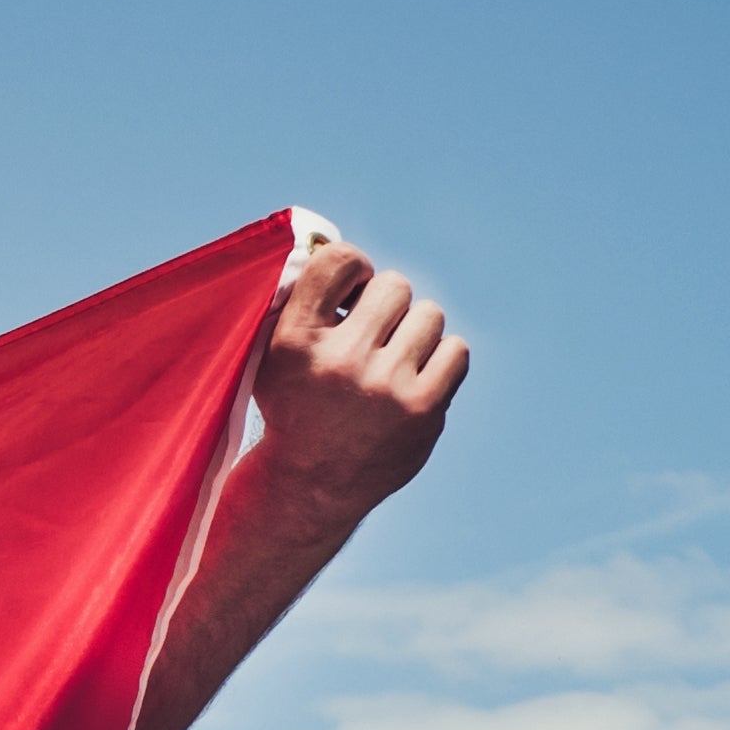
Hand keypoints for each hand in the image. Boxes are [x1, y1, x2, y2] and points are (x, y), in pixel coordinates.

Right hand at [251, 239, 470, 521]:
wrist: (309, 488)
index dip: (354, 267)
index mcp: (296, 341)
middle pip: (395, 285)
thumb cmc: (295, 410)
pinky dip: (441, 360)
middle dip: (388, 305)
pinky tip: (417, 378)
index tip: (353, 291)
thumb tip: (333, 241)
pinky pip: (456, 351)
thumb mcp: (273, 356)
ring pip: (430, 315)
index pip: (339, 260)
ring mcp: (385, 387)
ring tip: (395, 360)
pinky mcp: (423, 411)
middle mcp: (340, 361)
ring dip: (415, 332)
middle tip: (376, 332)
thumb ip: (300, 301)